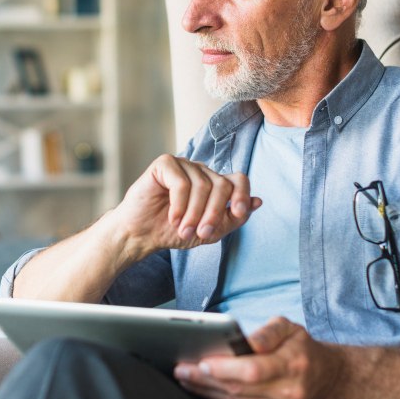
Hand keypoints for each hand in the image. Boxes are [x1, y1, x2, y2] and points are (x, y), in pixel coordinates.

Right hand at [109, 154, 261, 260]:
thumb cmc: (172, 231)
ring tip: (183, 230)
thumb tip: (258, 201)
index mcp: (215, 184)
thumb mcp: (209, 231)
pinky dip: (179, 204)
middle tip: (201, 233)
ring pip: (202, 185)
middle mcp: (201, 171)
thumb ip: (233, 218)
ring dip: (194, 213)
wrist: (141, 234)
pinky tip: (172, 217)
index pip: (238, 180)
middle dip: (213, 213)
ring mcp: (184, 164)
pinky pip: (181, 181)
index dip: (241, 195)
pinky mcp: (165, 163)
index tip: (236, 213)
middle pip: (222, 185)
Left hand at [173, 317, 343, 398]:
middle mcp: (290, 393)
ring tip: (187, 379)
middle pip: (239, 389)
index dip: (224, 368)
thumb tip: (248, 341)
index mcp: (293, 364)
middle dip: (205, 380)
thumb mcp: (289, 328)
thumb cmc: (300, 348)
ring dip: (208, 392)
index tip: (201, 362)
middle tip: (181, 369)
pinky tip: (207, 392)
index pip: (253, 370)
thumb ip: (268, 331)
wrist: (326, 379)